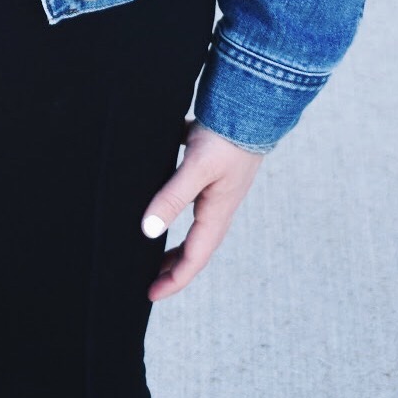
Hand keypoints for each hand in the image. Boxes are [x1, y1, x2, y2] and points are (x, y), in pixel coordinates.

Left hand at [141, 121, 264, 300]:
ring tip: (153, 247)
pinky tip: (159, 195)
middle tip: (149, 280)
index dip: (173, 280)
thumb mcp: (195, 168)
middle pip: (195, 246)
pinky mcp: (211, 168)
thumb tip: (148, 232)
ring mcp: (217, 188)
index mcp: (217, 213)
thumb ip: (172, 197)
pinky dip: (176, 206)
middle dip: (174, 266)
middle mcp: (218, 206)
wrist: (250, 103)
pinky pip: (191, 196)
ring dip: (176, 240)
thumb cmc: (226, 137)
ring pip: (194, 224)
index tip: (150, 295)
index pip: (194, 258)